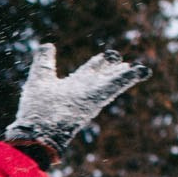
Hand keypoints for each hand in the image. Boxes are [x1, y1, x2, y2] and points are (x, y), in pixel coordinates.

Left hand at [3, 43, 149, 161]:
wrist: (37, 132)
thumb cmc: (36, 110)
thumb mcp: (39, 78)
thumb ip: (44, 61)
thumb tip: (47, 44)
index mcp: (71, 86)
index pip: (88, 72)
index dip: (98, 64)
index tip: (108, 55)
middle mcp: (84, 91)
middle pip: (103, 77)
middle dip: (113, 69)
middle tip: (123, 61)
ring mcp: (91, 96)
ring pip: (112, 83)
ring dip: (126, 75)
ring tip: (141, 69)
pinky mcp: (97, 100)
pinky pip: (115, 87)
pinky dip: (128, 78)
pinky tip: (142, 71)